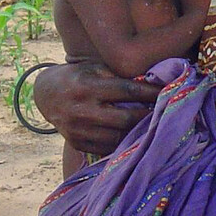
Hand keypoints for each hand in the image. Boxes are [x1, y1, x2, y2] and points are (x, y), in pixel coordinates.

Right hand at [34, 61, 159, 157]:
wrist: (45, 95)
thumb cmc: (77, 76)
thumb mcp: (94, 68)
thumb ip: (119, 76)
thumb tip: (153, 85)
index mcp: (87, 86)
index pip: (126, 91)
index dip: (150, 93)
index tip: (169, 92)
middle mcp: (81, 109)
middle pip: (125, 118)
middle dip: (148, 116)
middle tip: (167, 113)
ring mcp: (77, 130)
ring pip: (118, 137)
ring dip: (138, 132)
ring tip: (154, 126)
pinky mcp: (76, 143)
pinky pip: (107, 148)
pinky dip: (123, 143)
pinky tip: (135, 137)